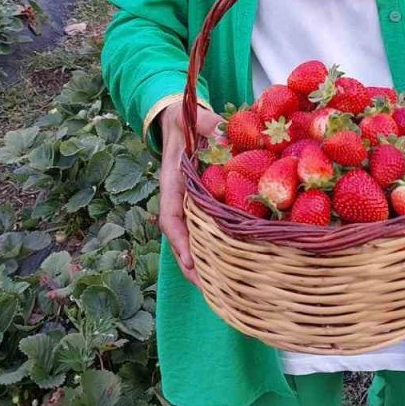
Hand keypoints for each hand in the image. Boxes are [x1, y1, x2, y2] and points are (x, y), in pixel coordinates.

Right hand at [157, 100, 222, 286]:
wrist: (181, 116)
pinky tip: (234, 260)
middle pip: (182, 237)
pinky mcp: (205, 201)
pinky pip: (208, 226)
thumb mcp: (195, 118)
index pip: (170, 216)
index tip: (190, 261)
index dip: (179, 241)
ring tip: (221, 287)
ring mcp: (191, 202)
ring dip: (205, 260)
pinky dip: (217, 244)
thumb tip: (225, 134)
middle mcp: (180, 197)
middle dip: (192, 264)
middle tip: (208, 288)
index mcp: (173, 182)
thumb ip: (209, 125)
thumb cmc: (186, 119)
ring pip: (194, 236)